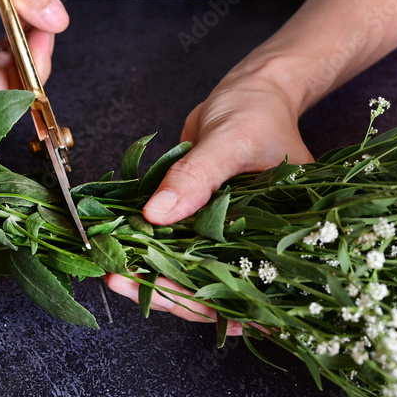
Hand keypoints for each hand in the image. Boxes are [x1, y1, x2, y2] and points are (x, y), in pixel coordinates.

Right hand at [0, 0, 67, 96]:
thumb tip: (57, 20)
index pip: (3, 92)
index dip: (34, 69)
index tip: (45, 30)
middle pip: (4, 87)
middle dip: (32, 56)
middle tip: (42, 15)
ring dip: (23, 49)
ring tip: (27, 10)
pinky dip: (8, 47)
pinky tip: (14, 20)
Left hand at [106, 75, 313, 332]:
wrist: (252, 91)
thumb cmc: (259, 112)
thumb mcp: (230, 140)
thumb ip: (196, 177)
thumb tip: (156, 214)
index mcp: (281, 236)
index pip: (251, 288)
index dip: (217, 305)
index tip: (175, 299)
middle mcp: (256, 243)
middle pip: (216, 290)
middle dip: (170, 293)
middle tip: (124, 280)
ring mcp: (228, 234)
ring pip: (192, 274)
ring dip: (153, 277)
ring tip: (114, 272)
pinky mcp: (202, 221)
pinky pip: (176, 247)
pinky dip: (148, 252)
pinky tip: (120, 253)